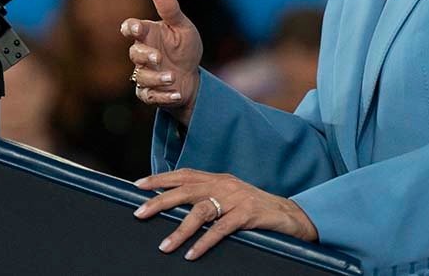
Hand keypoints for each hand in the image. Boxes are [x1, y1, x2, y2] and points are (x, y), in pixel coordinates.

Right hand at [121, 0, 202, 124]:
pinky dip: (164, 95)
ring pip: (141, 77)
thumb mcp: (182, 26)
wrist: (193, 78)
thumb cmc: (185, 49)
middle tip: (159, 58)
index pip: (130, 28)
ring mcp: (144, 75)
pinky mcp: (149, 93)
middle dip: (145, 56)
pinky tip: (177, 92)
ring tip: (173, 77)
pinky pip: (149, 96)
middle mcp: (143, 54)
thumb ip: (168, 6)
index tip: (135, 29)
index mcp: (148, 34)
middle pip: (134, 53)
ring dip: (157, 78)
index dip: (130, 27)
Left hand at [132, 169, 318, 259]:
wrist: (289, 215)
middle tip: (139, 213)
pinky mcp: (247, 214)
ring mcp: (237, 198)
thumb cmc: (256, 209)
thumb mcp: (230, 197)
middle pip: (186, 189)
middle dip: (160, 201)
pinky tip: (192, 253)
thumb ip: (209, 198)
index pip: (185, 174)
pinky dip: (204, 241)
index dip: (161, 179)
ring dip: (180, 229)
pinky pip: (220, 229)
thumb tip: (178, 207)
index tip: (138, 185)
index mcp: (219, 178)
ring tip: (164, 246)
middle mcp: (225, 184)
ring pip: (201, 211)